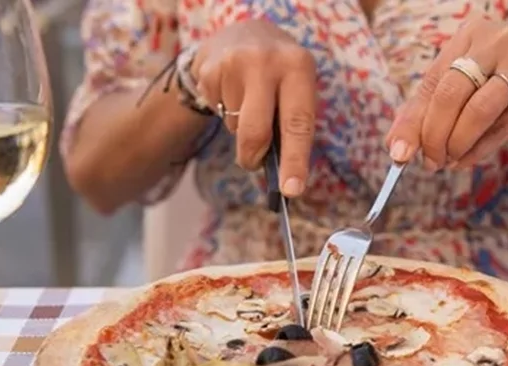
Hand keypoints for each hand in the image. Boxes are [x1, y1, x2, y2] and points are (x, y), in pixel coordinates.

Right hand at [192, 20, 316, 195]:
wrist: (243, 33)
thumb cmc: (279, 74)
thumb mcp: (296, 86)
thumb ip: (292, 123)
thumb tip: (280, 174)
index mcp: (298, 67)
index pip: (298, 123)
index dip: (295, 160)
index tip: (292, 190)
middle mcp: (266, 62)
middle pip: (256, 132)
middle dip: (253, 157)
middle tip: (253, 162)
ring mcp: (233, 64)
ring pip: (235, 126)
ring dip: (241, 126)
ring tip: (248, 100)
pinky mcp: (209, 70)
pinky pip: (217, 112)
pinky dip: (225, 112)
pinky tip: (232, 92)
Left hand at [386, 17, 507, 170]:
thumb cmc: (499, 92)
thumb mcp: (461, 93)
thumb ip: (426, 114)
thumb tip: (396, 148)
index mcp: (470, 34)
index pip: (431, 82)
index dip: (413, 122)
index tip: (399, 154)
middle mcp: (496, 40)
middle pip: (451, 94)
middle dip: (434, 136)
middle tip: (430, 163)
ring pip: (478, 111)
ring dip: (458, 143)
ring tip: (449, 161)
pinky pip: (504, 126)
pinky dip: (481, 149)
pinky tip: (467, 160)